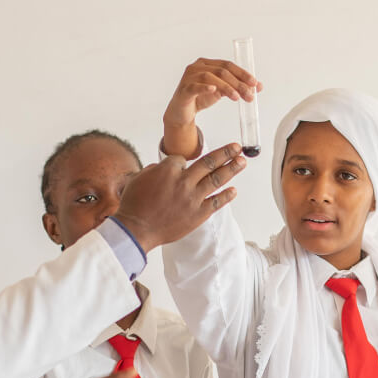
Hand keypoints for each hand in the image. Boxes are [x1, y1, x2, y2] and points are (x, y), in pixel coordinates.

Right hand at [114, 143, 244, 250]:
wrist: (137, 229)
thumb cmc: (134, 205)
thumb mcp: (139, 178)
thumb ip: (156, 169)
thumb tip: (167, 167)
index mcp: (168, 169)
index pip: (183, 159)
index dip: (182, 162)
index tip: (183, 167)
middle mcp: (184, 181)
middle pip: (209, 162)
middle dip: (226, 153)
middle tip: (237, 148)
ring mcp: (193, 198)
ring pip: (216, 179)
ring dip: (231, 169)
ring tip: (242, 161)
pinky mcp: (198, 214)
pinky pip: (216, 202)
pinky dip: (226, 196)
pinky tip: (234, 190)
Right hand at [163, 58, 261, 158]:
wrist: (182, 112)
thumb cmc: (200, 98)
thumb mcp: (221, 92)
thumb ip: (236, 87)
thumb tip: (257, 87)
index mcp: (207, 64)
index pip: (228, 65)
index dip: (242, 73)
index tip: (254, 83)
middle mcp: (197, 67)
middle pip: (221, 71)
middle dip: (238, 83)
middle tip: (249, 94)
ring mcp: (189, 77)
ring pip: (211, 77)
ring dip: (226, 87)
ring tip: (237, 97)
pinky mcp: (184, 90)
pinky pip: (195, 86)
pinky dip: (205, 88)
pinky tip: (214, 90)